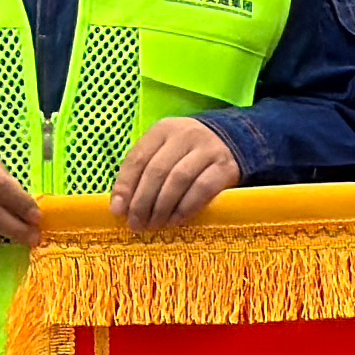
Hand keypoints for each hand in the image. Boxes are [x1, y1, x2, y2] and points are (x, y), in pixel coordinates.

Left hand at [109, 116, 242, 227]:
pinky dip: (186, 206)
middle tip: (136, 224)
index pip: (138, 158)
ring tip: (155, 224)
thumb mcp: (165, 152)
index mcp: (164, 130)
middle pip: (156, 170)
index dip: (125, 186)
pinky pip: (202, 188)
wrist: (236, 142)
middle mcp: (185, 135)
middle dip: (142, 201)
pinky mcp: (225, 166)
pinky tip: (176, 220)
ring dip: (162, 206)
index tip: (118, 211)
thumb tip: (119, 206)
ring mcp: (207, 149)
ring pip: (178, 179)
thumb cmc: (189, 153)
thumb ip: (143, 173)